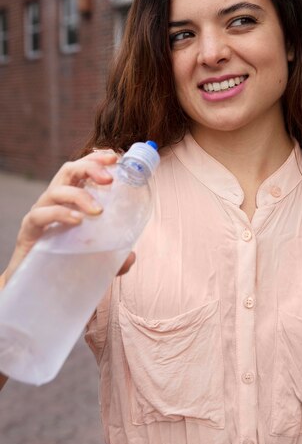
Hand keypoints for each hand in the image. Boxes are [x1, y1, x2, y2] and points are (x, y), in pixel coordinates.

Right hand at [1, 150, 135, 286]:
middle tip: (109, 179)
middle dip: (90, 167)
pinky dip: (60, 213)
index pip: (81, 169)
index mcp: (70, 199)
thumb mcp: (95, 257)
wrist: (34, 286)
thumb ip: (115, 258)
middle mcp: (54, 200)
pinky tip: (76, 220)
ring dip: (79, 195)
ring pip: (56, 190)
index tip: (114, 157)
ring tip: (98, 210)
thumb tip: (131, 257)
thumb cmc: (64, 262)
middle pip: (69, 171)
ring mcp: (40, 212)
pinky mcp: (29, 230)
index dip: (96, 158)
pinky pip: (41, 214)